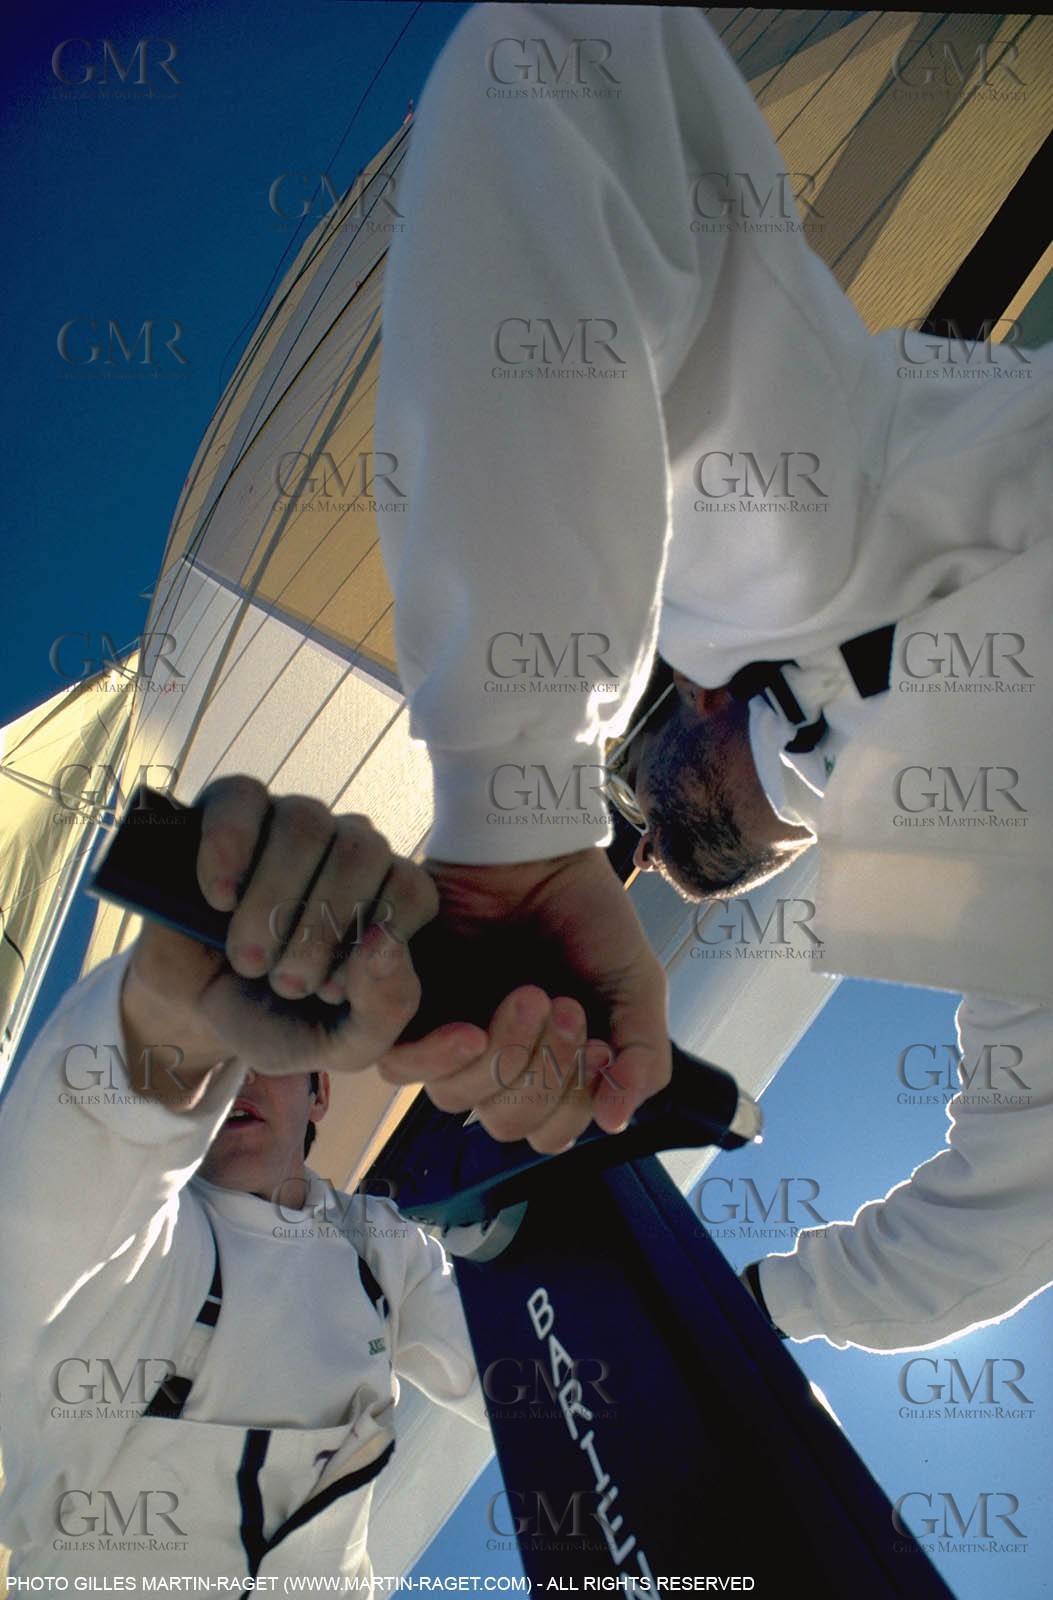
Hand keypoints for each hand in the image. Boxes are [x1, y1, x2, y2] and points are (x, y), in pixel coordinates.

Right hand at [121, 775, 448, 1083]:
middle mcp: (346, 847)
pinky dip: (229, 849)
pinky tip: (218, 898)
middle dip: (319, 929)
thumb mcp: (336, 1044)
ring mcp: (290, 820)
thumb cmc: (276, 1017)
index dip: (373, 943)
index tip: (332, 992)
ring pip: (305, 823)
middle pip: (360, 851)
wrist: (191, 1007)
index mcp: (386, 895)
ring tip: (247, 957)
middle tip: (286, 983)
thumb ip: (385, 1011)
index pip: (410, 888)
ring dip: (273, 900)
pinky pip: (242, 799)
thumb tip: (387, 942)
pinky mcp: (231, 808)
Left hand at [375, 847, 670, 1150]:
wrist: (537, 847)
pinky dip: (435, 1054)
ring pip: (455, 1099)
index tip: (598, 1048)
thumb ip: (642, 1056)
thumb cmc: (587, 913)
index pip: (551, 1131)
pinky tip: (470, 1025)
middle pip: (504, 1124)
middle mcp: (497, 1063)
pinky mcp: (408, 1010)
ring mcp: (449, 1039)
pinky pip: (400, 1064)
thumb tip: (618, 1121)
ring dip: (502, 1056)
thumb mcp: (636, 986)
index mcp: (551, 1067)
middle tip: (563, 1005)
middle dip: (542, 1073)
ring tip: (528, 994)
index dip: (573, 1103)